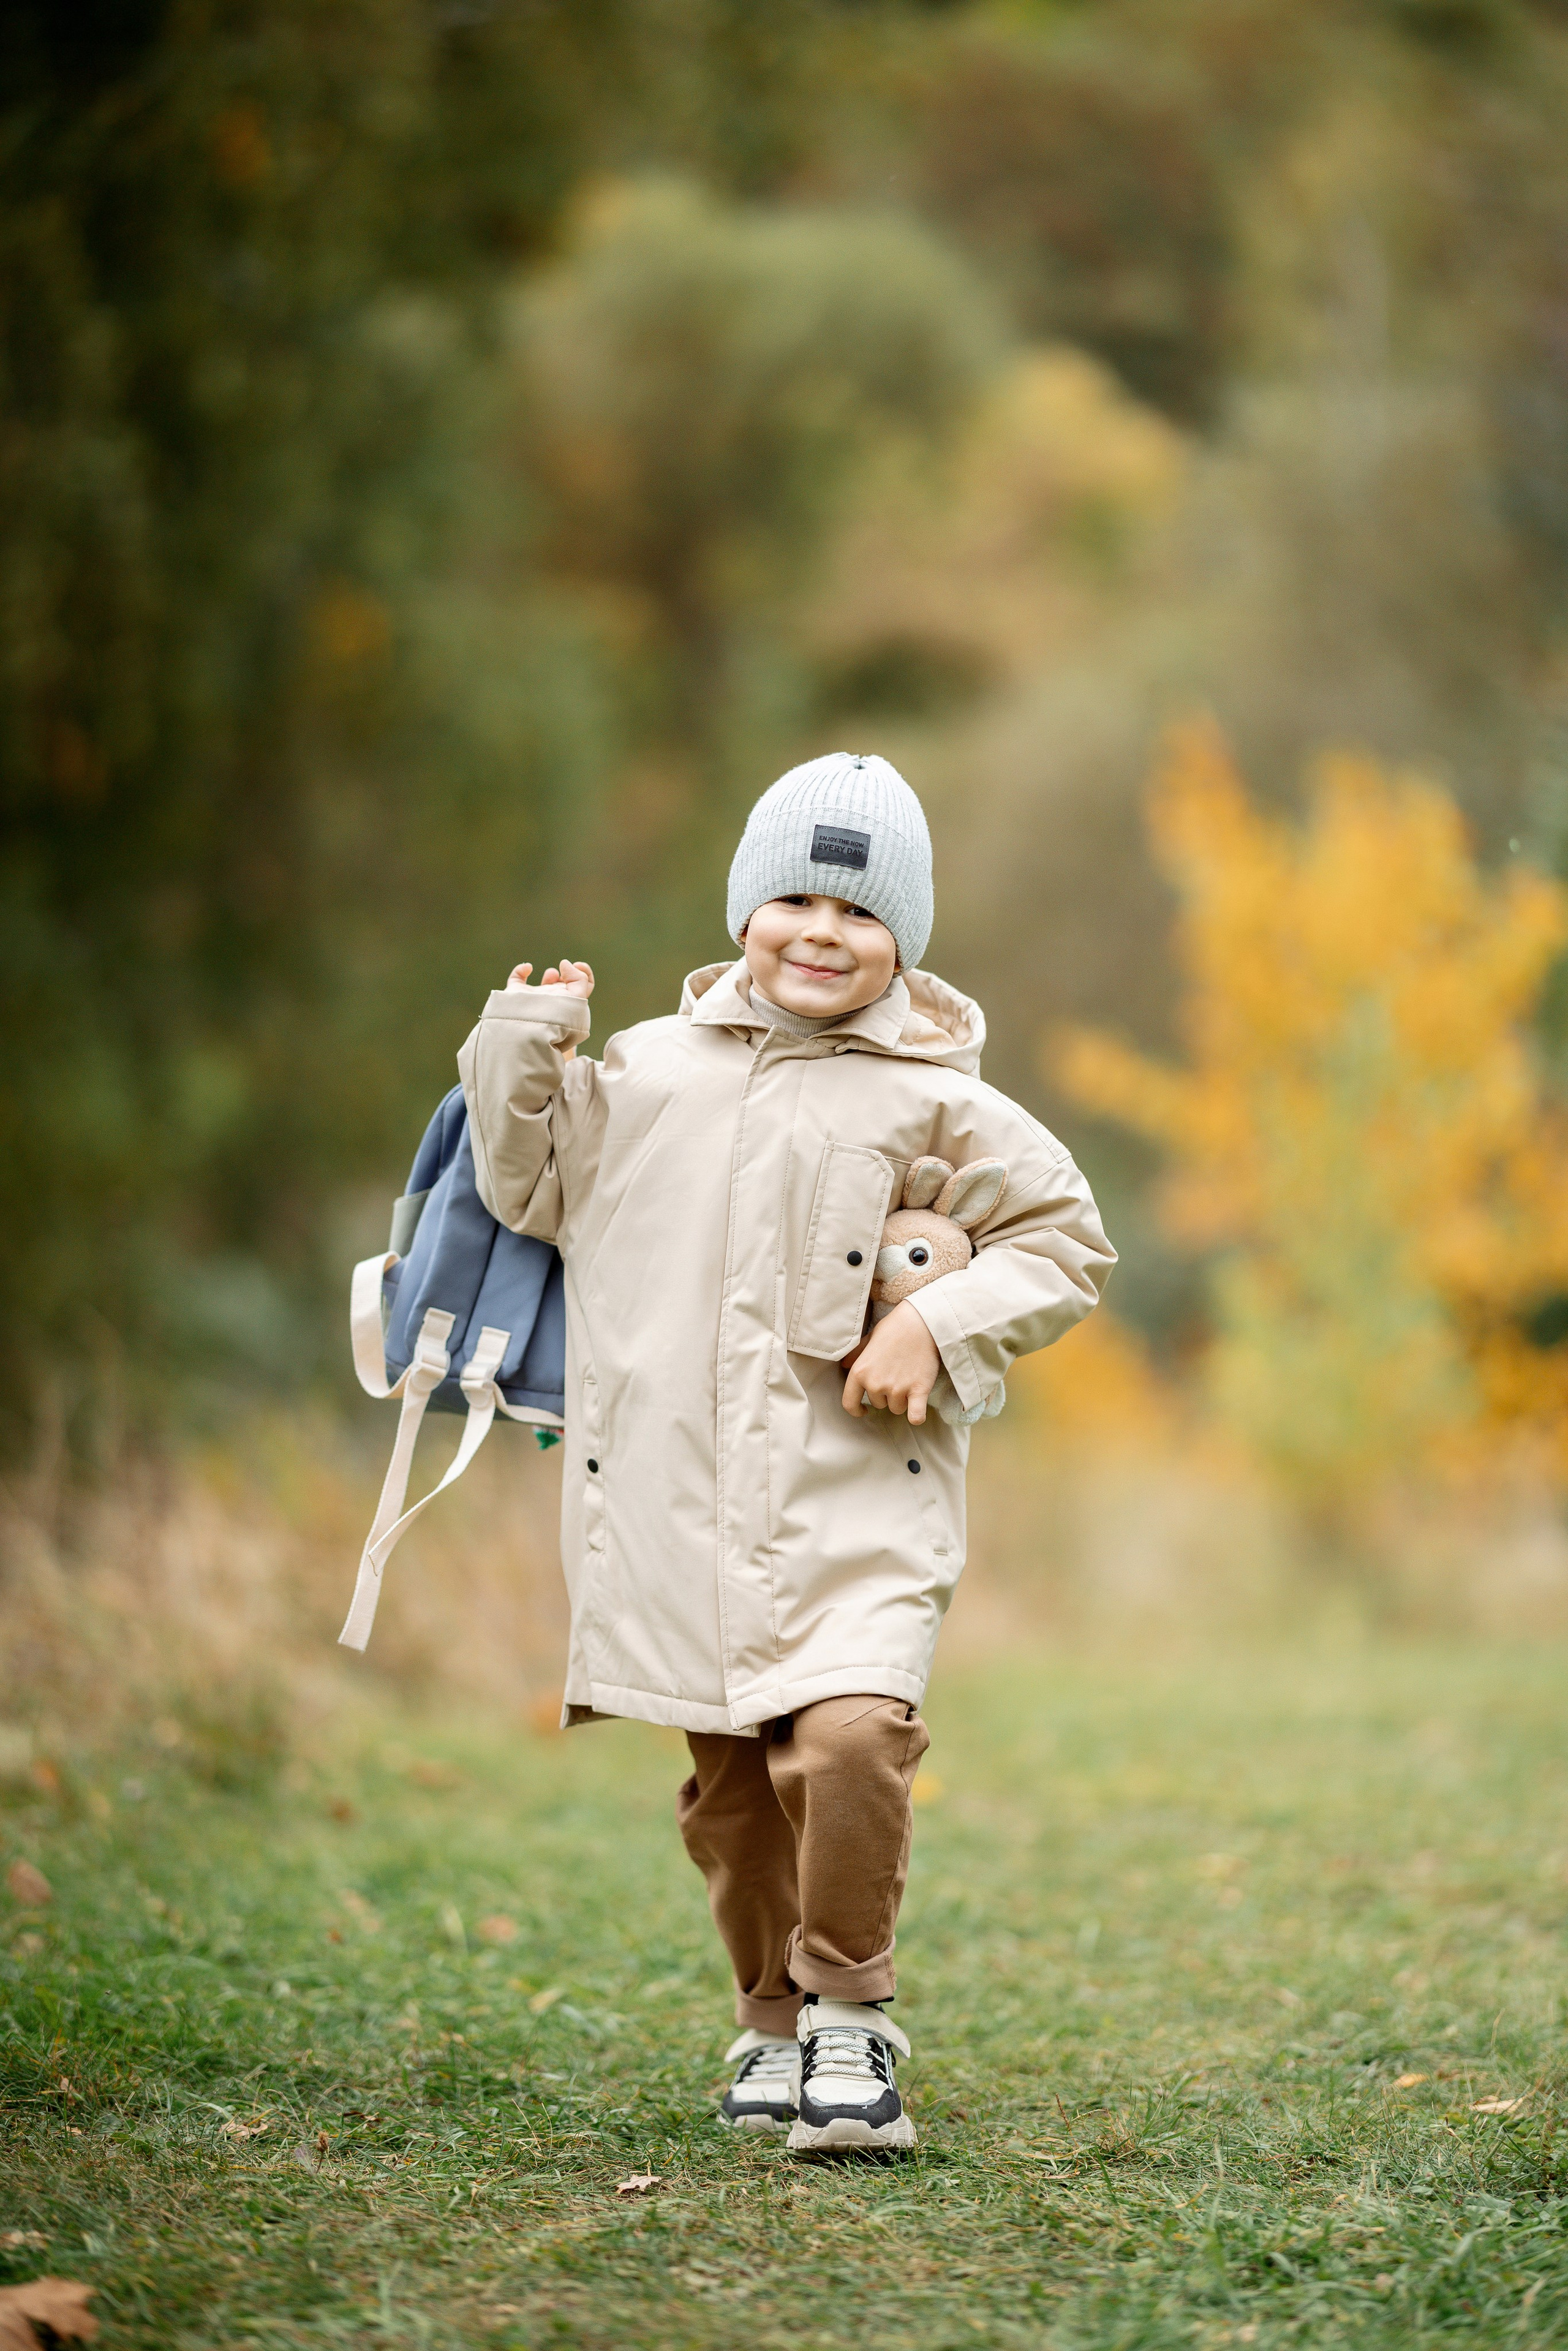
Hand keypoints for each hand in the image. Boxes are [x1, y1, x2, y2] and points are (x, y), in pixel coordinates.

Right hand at [505, 959, 593, 1058]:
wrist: (526, 1031)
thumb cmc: (554, 1017)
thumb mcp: (577, 998)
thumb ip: (580, 979)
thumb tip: (566, 964)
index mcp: (569, 1003)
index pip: (584, 988)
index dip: (585, 973)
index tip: (577, 966)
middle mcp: (554, 1001)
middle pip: (566, 987)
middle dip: (567, 976)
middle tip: (564, 976)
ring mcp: (535, 999)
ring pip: (546, 985)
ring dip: (551, 975)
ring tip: (552, 974)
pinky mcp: (516, 994)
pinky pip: (517, 978)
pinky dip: (521, 970)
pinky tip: (528, 968)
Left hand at [841, 1302, 940, 1424]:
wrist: (921, 1323)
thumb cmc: (894, 1329)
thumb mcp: (868, 1339)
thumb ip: (855, 1355)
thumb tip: (844, 1365)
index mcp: (860, 1372)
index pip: (849, 1403)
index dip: (856, 1410)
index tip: (863, 1410)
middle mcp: (875, 1384)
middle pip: (879, 1404)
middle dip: (886, 1395)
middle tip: (897, 1375)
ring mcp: (897, 1389)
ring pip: (897, 1408)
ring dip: (902, 1399)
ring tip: (909, 1378)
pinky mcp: (918, 1391)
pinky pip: (915, 1416)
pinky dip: (917, 1416)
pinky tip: (917, 1408)